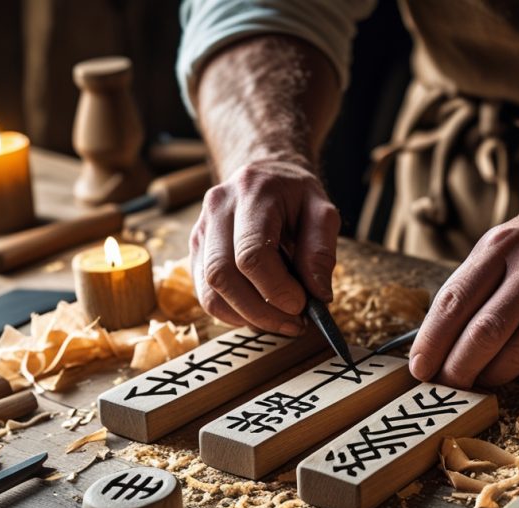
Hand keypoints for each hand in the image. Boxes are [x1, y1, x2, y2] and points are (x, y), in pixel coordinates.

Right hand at [190, 159, 340, 333]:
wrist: (264, 173)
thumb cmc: (295, 194)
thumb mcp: (322, 210)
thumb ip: (321, 251)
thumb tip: (318, 296)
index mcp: (251, 194)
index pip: (251, 253)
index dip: (276, 289)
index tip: (302, 306)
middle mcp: (216, 210)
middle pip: (223, 276)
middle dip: (261, 311)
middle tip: (294, 323)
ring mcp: (200, 232)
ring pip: (210, 293)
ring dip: (247, 318)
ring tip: (281, 321)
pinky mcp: (196, 253)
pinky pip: (206, 296)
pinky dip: (235, 314)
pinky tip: (261, 312)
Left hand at [409, 195, 518, 387]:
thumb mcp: (502, 243)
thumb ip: (472, 285)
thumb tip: (434, 341)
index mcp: (501, 246)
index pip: (454, 302)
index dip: (431, 342)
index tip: (419, 369)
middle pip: (485, 333)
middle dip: (459, 369)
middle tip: (448, 386)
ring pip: (518, 354)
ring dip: (493, 376)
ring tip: (481, 379)